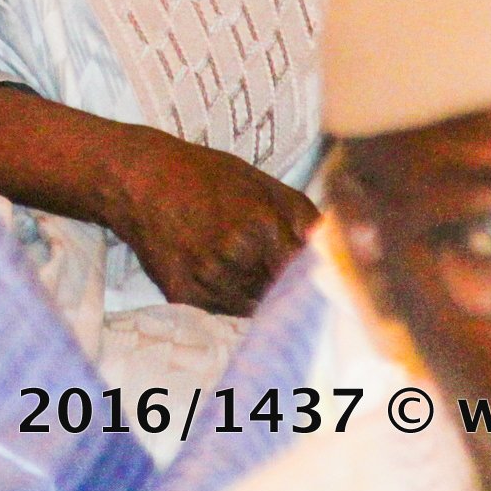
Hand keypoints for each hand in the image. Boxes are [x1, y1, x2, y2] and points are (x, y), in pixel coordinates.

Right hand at [0, 80, 317, 314]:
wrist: (138, 178)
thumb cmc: (207, 176)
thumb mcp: (265, 184)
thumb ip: (309, 221)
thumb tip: (352, 249)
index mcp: (263, 226)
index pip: (307, 276)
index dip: (315, 283)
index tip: (323, 289)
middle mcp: (236, 258)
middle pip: (282, 295)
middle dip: (285, 290)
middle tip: (277, 275)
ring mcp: (207, 280)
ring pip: (253, 308)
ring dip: (255, 297)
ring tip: (240, 268)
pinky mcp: (183, 296)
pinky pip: (221, 314)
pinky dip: (226, 303)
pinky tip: (217, 275)